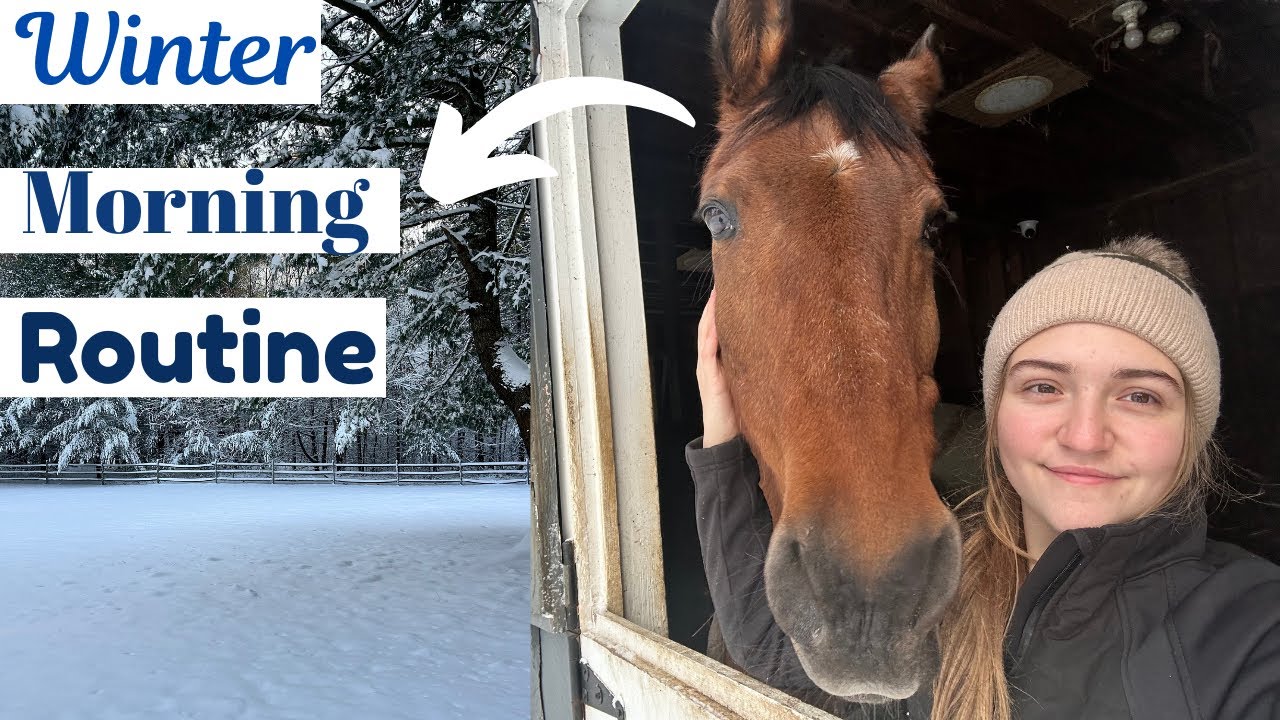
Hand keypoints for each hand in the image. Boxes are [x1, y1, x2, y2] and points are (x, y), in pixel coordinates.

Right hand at [696, 289, 740, 445]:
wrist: (725, 440)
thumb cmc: (737, 414)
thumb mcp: (748, 384)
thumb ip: (754, 367)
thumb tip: (775, 349)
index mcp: (719, 362)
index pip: (718, 328)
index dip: (722, 308)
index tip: (734, 288)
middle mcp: (710, 362)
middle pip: (709, 325)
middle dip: (715, 303)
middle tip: (724, 280)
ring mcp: (707, 368)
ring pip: (705, 333)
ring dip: (710, 312)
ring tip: (717, 292)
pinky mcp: (709, 378)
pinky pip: (708, 350)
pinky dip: (710, 333)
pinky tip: (716, 319)